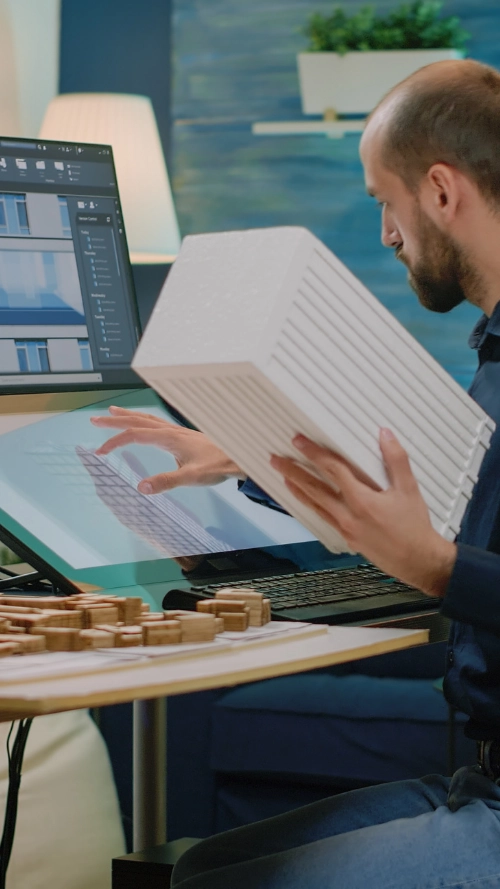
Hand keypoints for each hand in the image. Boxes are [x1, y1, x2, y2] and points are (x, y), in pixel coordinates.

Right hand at [90, 406, 244, 493]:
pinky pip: (156, 424)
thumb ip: (166, 481)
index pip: (134, 435)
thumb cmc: (217, 466)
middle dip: (115, 421)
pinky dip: (143, 422)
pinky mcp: (182, 436)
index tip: (100, 452)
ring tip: (113, 413)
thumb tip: (141, 487)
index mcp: (169, 438)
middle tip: (95, 420)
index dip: (115, 442)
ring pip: (147, 419)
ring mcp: (177, 432)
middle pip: (138, 421)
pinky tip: (143, 427)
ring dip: (128, 416)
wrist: (238, 458)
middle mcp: (171, 431)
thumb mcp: (190, 477)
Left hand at [270, 428, 456, 596]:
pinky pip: (322, 517)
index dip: (314, 453)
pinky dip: (310, 505)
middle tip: (276, 459)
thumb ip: (396, 459)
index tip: (299, 442)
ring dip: (297, 488)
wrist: (418, 561)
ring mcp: (345, 528)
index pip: (332, 470)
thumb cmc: (414, 527)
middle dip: (293, 471)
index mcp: (362, 500)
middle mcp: (348, 515)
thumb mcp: (409, 489)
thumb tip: (385, 435)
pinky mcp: (347, 537)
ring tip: (283, 476)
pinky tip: (305, 499)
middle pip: (314, 488)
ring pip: (314, 504)